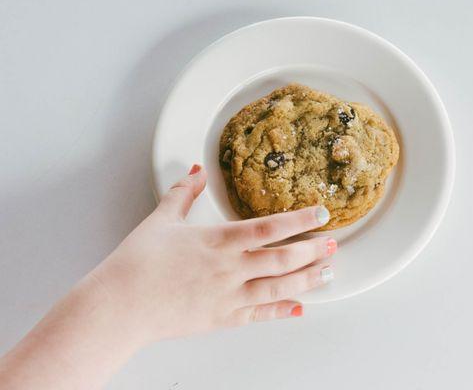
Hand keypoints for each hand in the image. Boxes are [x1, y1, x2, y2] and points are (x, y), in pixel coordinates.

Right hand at [87, 164, 336, 342]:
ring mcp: (229, 296)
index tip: (321, 213)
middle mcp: (230, 268)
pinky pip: (260, 315)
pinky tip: (300, 308)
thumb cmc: (137, 262)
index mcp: (218, 241)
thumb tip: (196, 171)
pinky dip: (282, 311)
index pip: (269, 227)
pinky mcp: (223, 319)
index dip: (299, 219)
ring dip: (307, 279)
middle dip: (312, 250)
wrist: (120, 305)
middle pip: (282, 258)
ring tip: (328, 272)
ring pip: (279, 287)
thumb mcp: (161, 219)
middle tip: (334, 244)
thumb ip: (183, 193)